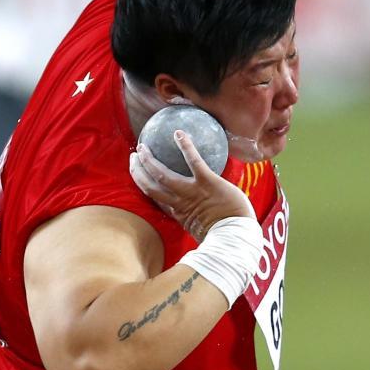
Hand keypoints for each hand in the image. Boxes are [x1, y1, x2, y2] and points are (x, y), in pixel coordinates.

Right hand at [129, 130, 254, 240]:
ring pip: (162, 175)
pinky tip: (179, 133)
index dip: (144, 185)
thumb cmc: (225, 234)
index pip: (155, 198)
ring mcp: (192, 192)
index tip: (138, 175)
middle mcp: (179, 203)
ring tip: (142, 147)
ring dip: (149, 160)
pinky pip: (194, 161)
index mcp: (178, 214)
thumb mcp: (203, 230)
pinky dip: (185, 146)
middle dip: (138, 172)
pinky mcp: (207, 182)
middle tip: (133, 158)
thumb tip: (200, 214)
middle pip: (150, 186)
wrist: (236, 236)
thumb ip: (197, 220)